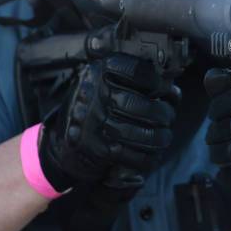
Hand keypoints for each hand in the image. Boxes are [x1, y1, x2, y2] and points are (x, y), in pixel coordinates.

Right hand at [39, 53, 176, 192]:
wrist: (58, 143)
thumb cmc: (90, 110)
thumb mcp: (102, 84)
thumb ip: (131, 81)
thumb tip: (172, 89)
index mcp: (98, 72)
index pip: (139, 71)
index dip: (159, 82)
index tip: (166, 90)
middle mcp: (95, 94)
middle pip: (144, 105)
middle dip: (165, 114)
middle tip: (168, 117)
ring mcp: (96, 122)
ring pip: (144, 133)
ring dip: (161, 138)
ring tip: (164, 137)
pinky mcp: (98, 149)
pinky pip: (134, 155)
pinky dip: (149, 158)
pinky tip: (152, 155)